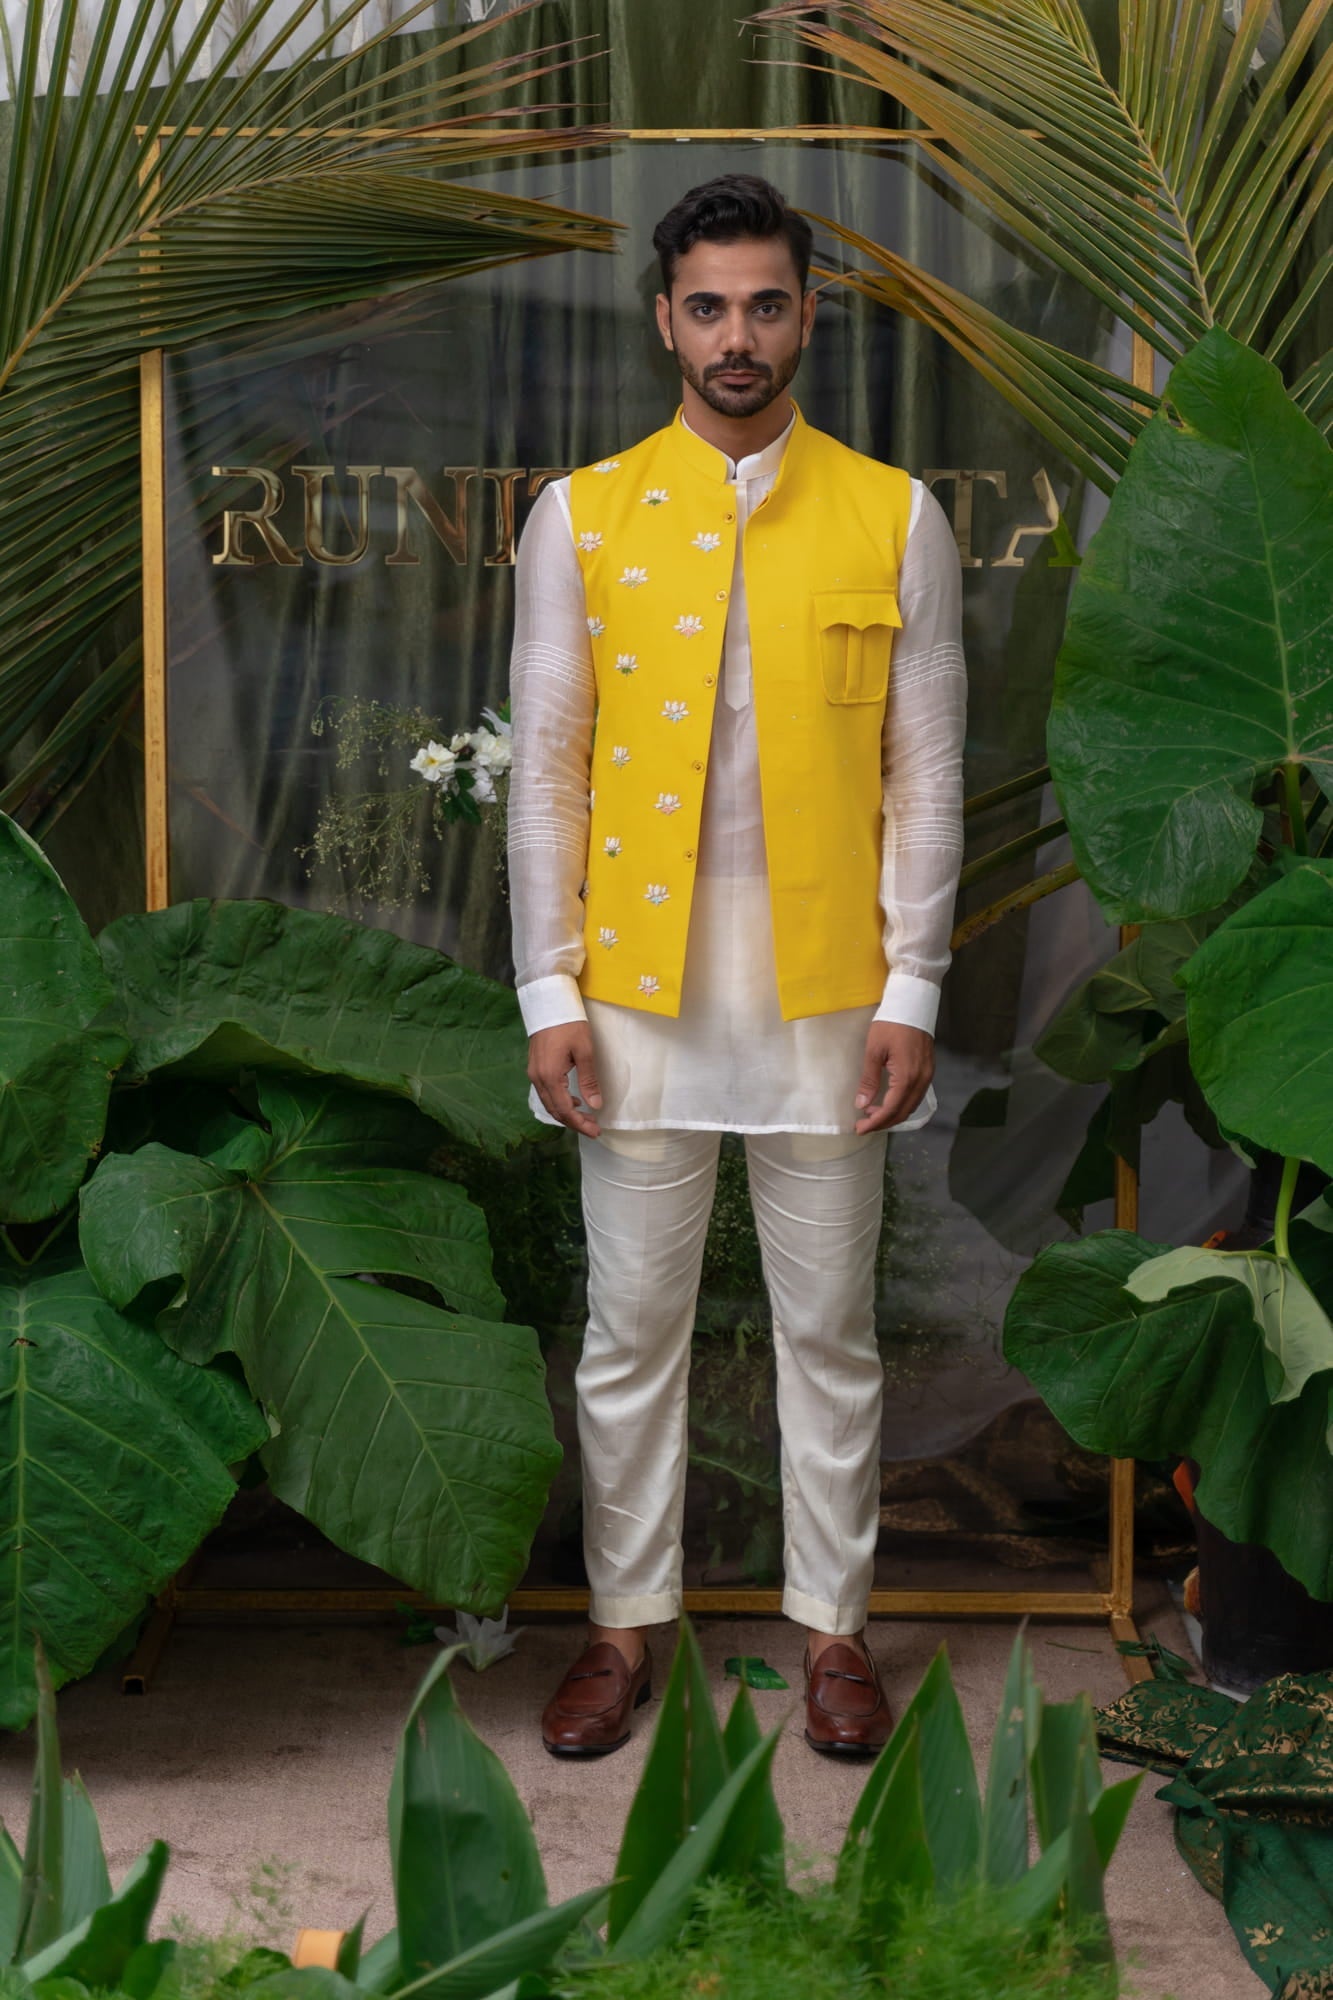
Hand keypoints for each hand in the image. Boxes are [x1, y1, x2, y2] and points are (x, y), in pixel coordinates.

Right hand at [528, 1022, 602, 1137]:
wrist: (548, 1004)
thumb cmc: (569, 1024)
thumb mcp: (584, 1051)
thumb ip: (589, 1080)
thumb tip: (595, 1105)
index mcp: (550, 1076)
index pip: (565, 1109)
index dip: (580, 1123)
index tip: (596, 1131)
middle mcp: (538, 1079)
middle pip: (554, 1110)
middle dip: (574, 1122)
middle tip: (593, 1128)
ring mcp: (534, 1074)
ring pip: (549, 1103)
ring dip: (566, 1113)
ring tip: (585, 1117)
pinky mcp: (535, 1068)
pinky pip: (545, 1093)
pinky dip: (559, 1102)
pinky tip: (573, 1099)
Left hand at [854, 1022, 933, 1134]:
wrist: (913, 1004)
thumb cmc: (890, 1024)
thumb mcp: (874, 1051)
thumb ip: (869, 1080)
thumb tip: (861, 1104)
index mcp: (907, 1077)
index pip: (891, 1109)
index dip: (875, 1122)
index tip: (859, 1129)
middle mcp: (921, 1080)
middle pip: (903, 1112)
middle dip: (884, 1123)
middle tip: (864, 1125)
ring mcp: (927, 1076)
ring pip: (911, 1105)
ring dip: (893, 1114)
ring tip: (872, 1114)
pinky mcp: (928, 1071)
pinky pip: (916, 1096)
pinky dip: (902, 1104)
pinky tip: (888, 1101)